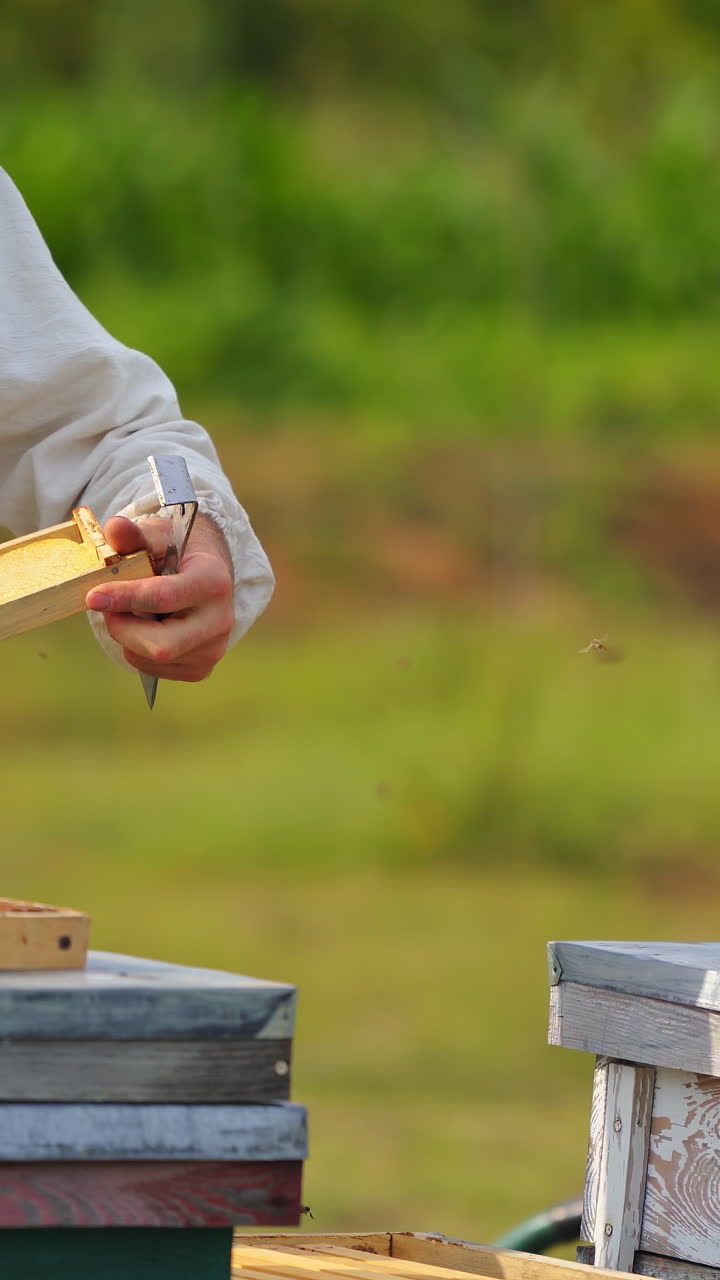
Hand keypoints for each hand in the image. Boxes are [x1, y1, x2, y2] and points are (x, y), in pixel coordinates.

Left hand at [85, 513, 234, 681]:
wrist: (206, 575)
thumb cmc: (176, 553)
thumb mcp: (157, 537)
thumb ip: (134, 535)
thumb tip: (115, 527)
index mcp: (213, 579)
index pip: (165, 597)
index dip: (126, 598)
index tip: (93, 597)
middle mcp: (220, 619)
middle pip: (161, 645)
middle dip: (123, 629)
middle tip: (109, 609)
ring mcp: (214, 648)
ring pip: (152, 659)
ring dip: (127, 638)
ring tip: (131, 614)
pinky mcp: (201, 668)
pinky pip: (154, 670)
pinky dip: (137, 651)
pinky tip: (145, 629)